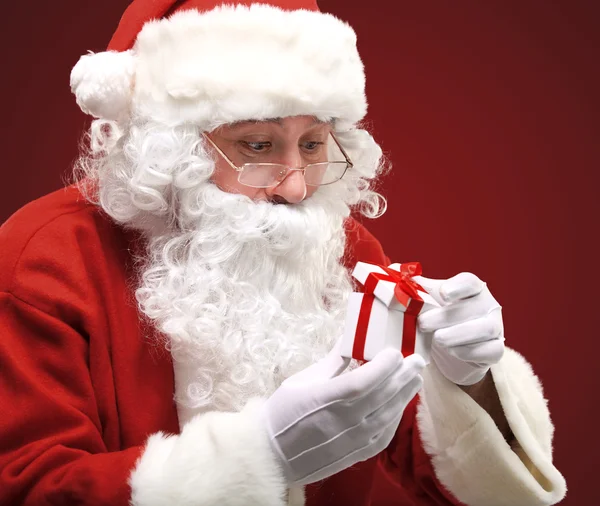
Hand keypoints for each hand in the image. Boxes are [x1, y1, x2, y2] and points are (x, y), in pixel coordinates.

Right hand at [261, 342, 424, 485]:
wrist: (272, 455)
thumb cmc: (283, 412)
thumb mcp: (301, 381)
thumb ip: (331, 362)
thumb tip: (349, 338)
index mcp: (325, 399)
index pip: (364, 381)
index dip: (383, 366)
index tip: (394, 351)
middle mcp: (343, 421)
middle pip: (382, 395)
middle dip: (402, 375)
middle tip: (416, 360)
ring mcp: (351, 440)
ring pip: (387, 415)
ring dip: (405, 395)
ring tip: (415, 379)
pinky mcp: (355, 455)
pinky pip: (383, 435)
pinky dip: (395, 418)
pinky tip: (401, 405)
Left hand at [414, 272, 504, 385]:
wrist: (452, 350)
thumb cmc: (439, 319)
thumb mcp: (427, 301)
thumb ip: (414, 287)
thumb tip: (394, 269)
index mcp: (470, 290)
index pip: (469, 282)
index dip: (457, 287)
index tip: (443, 294)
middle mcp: (486, 306)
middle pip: (473, 308)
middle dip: (446, 317)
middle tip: (423, 324)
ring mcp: (495, 328)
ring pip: (485, 329)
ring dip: (459, 334)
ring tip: (437, 339)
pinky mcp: (496, 350)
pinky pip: (490, 351)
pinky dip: (470, 352)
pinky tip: (452, 351)